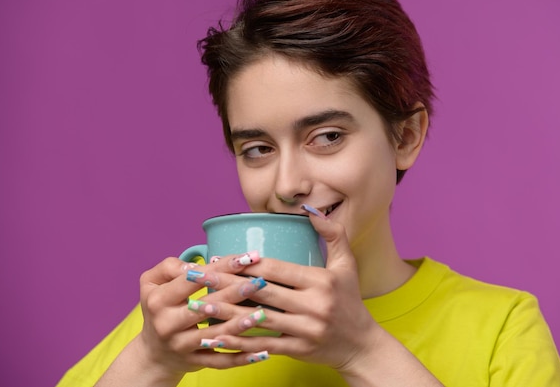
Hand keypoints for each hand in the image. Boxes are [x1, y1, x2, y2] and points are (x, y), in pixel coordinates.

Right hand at [119, 254, 272, 381]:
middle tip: (260, 282)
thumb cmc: (159, 308)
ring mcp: (181, 345)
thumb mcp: (151, 283)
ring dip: (240, 325)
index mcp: (159, 300)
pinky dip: (241, 358)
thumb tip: (196, 266)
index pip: (193, 280)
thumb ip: (170, 267)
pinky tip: (262, 352)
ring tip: (263, 313)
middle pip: (206, 306)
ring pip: (215, 335)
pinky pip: (220, 362)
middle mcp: (168, 324)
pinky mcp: (194, 362)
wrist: (153, 352)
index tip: (246, 258)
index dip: (220, 267)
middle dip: (235, 293)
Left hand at [214, 212, 381, 370]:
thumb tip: (311, 209)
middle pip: (261, 292)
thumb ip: (333, 233)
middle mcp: (313, 305)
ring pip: (258, 318)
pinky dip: (239, 341)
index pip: (275, 269)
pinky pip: (264, 344)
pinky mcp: (299, 349)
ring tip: (199, 305)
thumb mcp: (347, 264)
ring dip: (225, 312)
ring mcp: (305, 329)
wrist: (361, 345)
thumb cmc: (350, 300)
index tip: (220, 259)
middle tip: (198, 277)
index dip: (245, 264)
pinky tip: (218, 336)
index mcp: (321, 281)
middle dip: (226, 284)